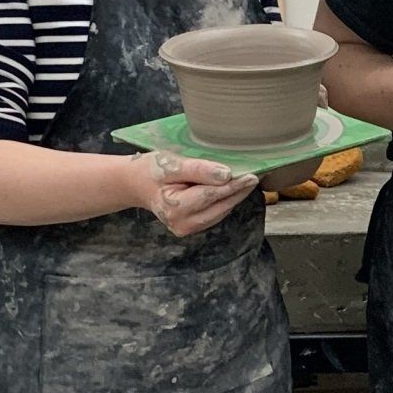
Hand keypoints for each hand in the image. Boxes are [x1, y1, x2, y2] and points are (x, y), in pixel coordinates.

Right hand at [128, 151, 260, 237]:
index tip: (252, 176)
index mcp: (174, 208)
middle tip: (256, 177)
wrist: (137, 183)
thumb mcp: (172, 165)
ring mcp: (187, 228)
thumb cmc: (153, 170)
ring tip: (247, 181)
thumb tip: (226, 175)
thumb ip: (198, 170)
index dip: (233, 186)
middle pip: (219, 206)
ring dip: (234, 197)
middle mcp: (181, 224)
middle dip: (238, 192)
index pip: (211, 195)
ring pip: (220, 212)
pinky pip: (215, 214)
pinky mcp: (191, 227)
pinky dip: (225, 201)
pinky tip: (233, 189)